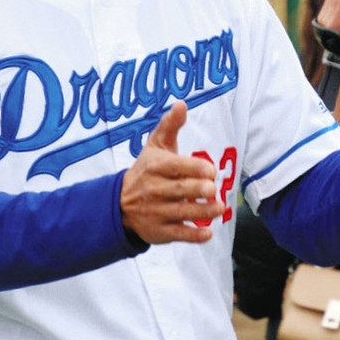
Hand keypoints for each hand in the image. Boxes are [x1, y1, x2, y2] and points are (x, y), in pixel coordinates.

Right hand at [120, 102, 223, 243]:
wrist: (120, 204)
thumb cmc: (147, 170)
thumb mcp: (155, 146)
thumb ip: (169, 125)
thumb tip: (182, 103)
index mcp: (155, 167)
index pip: (176, 166)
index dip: (194, 168)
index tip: (211, 170)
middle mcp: (153, 190)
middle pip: (179, 190)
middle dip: (198, 190)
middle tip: (214, 189)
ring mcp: (156, 212)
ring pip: (182, 213)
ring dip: (203, 212)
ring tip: (219, 207)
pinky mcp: (159, 232)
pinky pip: (178, 234)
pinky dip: (193, 236)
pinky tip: (208, 233)